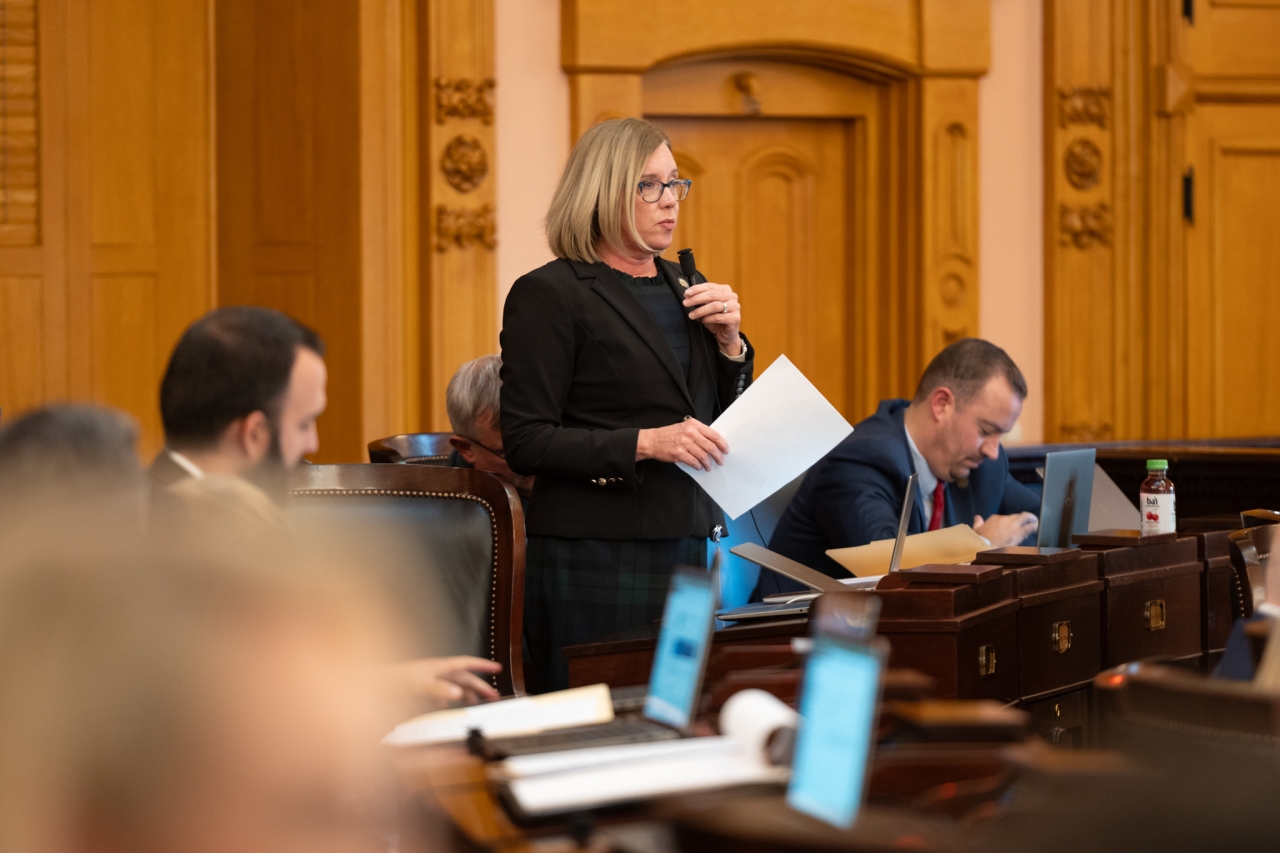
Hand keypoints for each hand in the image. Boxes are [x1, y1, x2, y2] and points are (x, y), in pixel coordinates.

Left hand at [384, 656, 501, 706]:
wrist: (372, 685)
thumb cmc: (392, 680)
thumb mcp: (416, 684)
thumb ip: (437, 689)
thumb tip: (457, 694)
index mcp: (438, 667)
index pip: (466, 664)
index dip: (482, 666)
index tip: (497, 668)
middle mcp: (436, 673)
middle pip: (464, 678)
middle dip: (479, 686)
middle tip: (493, 696)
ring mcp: (429, 682)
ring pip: (454, 687)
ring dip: (466, 695)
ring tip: (476, 703)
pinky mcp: (421, 692)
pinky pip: (440, 696)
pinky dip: (448, 701)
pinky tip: (447, 707)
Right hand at [637, 419, 728, 470]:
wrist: (652, 440)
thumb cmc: (669, 434)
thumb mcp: (684, 427)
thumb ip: (698, 432)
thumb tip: (713, 443)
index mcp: (693, 424)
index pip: (714, 434)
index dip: (722, 444)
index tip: (726, 450)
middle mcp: (690, 433)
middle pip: (711, 446)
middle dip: (718, 456)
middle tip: (721, 461)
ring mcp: (684, 443)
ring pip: (703, 456)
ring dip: (708, 463)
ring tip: (708, 467)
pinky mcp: (679, 453)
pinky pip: (694, 462)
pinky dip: (698, 466)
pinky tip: (699, 467)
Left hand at [682, 282, 741, 354]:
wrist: (726, 335)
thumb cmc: (716, 319)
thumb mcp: (706, 307)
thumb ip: (699, 299)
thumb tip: (687, 294)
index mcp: (725, 290)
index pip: (710, 286)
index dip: (697, 289)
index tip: (686, 293)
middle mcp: (732, 296)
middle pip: (712, 295)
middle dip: (696, 298)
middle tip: (686, 303)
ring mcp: (735, 307)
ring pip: (715, 306)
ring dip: (700, 310)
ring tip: (691, 315)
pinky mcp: (735, 318)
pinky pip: (718, 317)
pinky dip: (708, 318)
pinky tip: (702, 320)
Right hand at [973, 513, 1038, 548]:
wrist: (985, 546)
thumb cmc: (980, 539)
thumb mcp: (977, 529)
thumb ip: (978, 522)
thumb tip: (977, 517)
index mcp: (996, 518)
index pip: (1007, 517)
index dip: (1011, 522)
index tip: (1013, 527)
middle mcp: (1006, 519)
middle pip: (1017, 516)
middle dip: (1024, 517)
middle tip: (1030, 520)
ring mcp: (1013, 525)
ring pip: (1025, 518)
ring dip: (1032, 519)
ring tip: (1036, 522)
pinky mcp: (1019, 533)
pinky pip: (1029, 527)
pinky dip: (1034, 526)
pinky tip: (1037, 527)